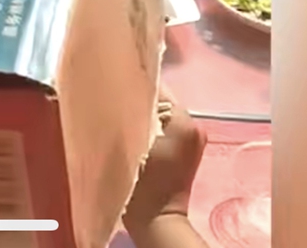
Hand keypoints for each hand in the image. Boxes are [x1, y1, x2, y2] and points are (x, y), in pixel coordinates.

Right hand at [123, 86, 207, 236]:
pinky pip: (166, 128)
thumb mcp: (133, 141)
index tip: (112, 91)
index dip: (133, 87)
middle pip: (160, 102)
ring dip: (142, 117)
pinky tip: (133, 137)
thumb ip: (132, 112)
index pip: (156, 88)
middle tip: (113, 108)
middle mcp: (194, 125)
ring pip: (161, 115)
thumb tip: (123, 91)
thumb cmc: (143, 182)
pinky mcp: (187, 151)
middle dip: (138, 103)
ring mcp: (193, 139)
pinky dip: (150, 129)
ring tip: (121, 123)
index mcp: (184, 121)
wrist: (157, 219)